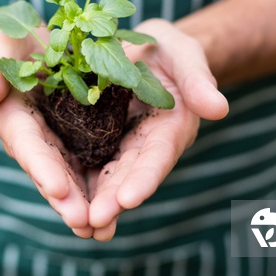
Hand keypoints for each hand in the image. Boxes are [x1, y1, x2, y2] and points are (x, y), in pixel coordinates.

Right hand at [0, 30, 93, 237]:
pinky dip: (100, 187)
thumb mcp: (1, 48)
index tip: (59, 188)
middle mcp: (33, 140)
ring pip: (70, 178)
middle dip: (66, 199)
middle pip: (49, 172)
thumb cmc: (12, 45)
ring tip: (101, 230)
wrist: (30, 50)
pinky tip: (119, 208)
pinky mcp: (75, 142)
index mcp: (12, 119)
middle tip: (83, 223)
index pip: (27, 145)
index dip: (42, 167)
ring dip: (84, 204)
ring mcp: (55, 145)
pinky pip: (88, 165)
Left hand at [87, 19, 228, 239]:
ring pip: (103, 176)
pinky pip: (81, 160)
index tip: (129, 199)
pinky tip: (56, 198)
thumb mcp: (183, 55)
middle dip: (112, 200)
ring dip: (91, 200)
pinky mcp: (93, 139)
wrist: (143, 50)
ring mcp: (117, 145)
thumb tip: (219, 109)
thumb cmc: (169, 50)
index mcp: (169, 128)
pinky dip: (71, 179)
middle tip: (93, 222)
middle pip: (128, 175)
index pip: (158, 155)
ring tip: (77, 225)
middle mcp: (143, 145)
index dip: (145, 177)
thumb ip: (197, 80)